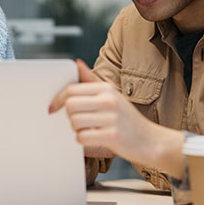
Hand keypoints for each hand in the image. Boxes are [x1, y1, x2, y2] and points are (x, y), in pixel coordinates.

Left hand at [49, 60, 184, 176]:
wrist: (151, 140)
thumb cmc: (128, 119)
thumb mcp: (112, 95)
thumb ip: (92, 80)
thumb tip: (77, 64)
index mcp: (106, 89)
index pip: (72, 90)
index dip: (58, 99)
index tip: (52, 108)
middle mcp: (109, 101)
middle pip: (70, 106)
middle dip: (69, 116)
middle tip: (78, 121)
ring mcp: (111, 118)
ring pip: (74, 122)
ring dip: (76, 129)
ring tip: (89, 130)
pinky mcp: (111, 136)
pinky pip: (82, 137)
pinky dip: (84, 141)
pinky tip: (94, 139)